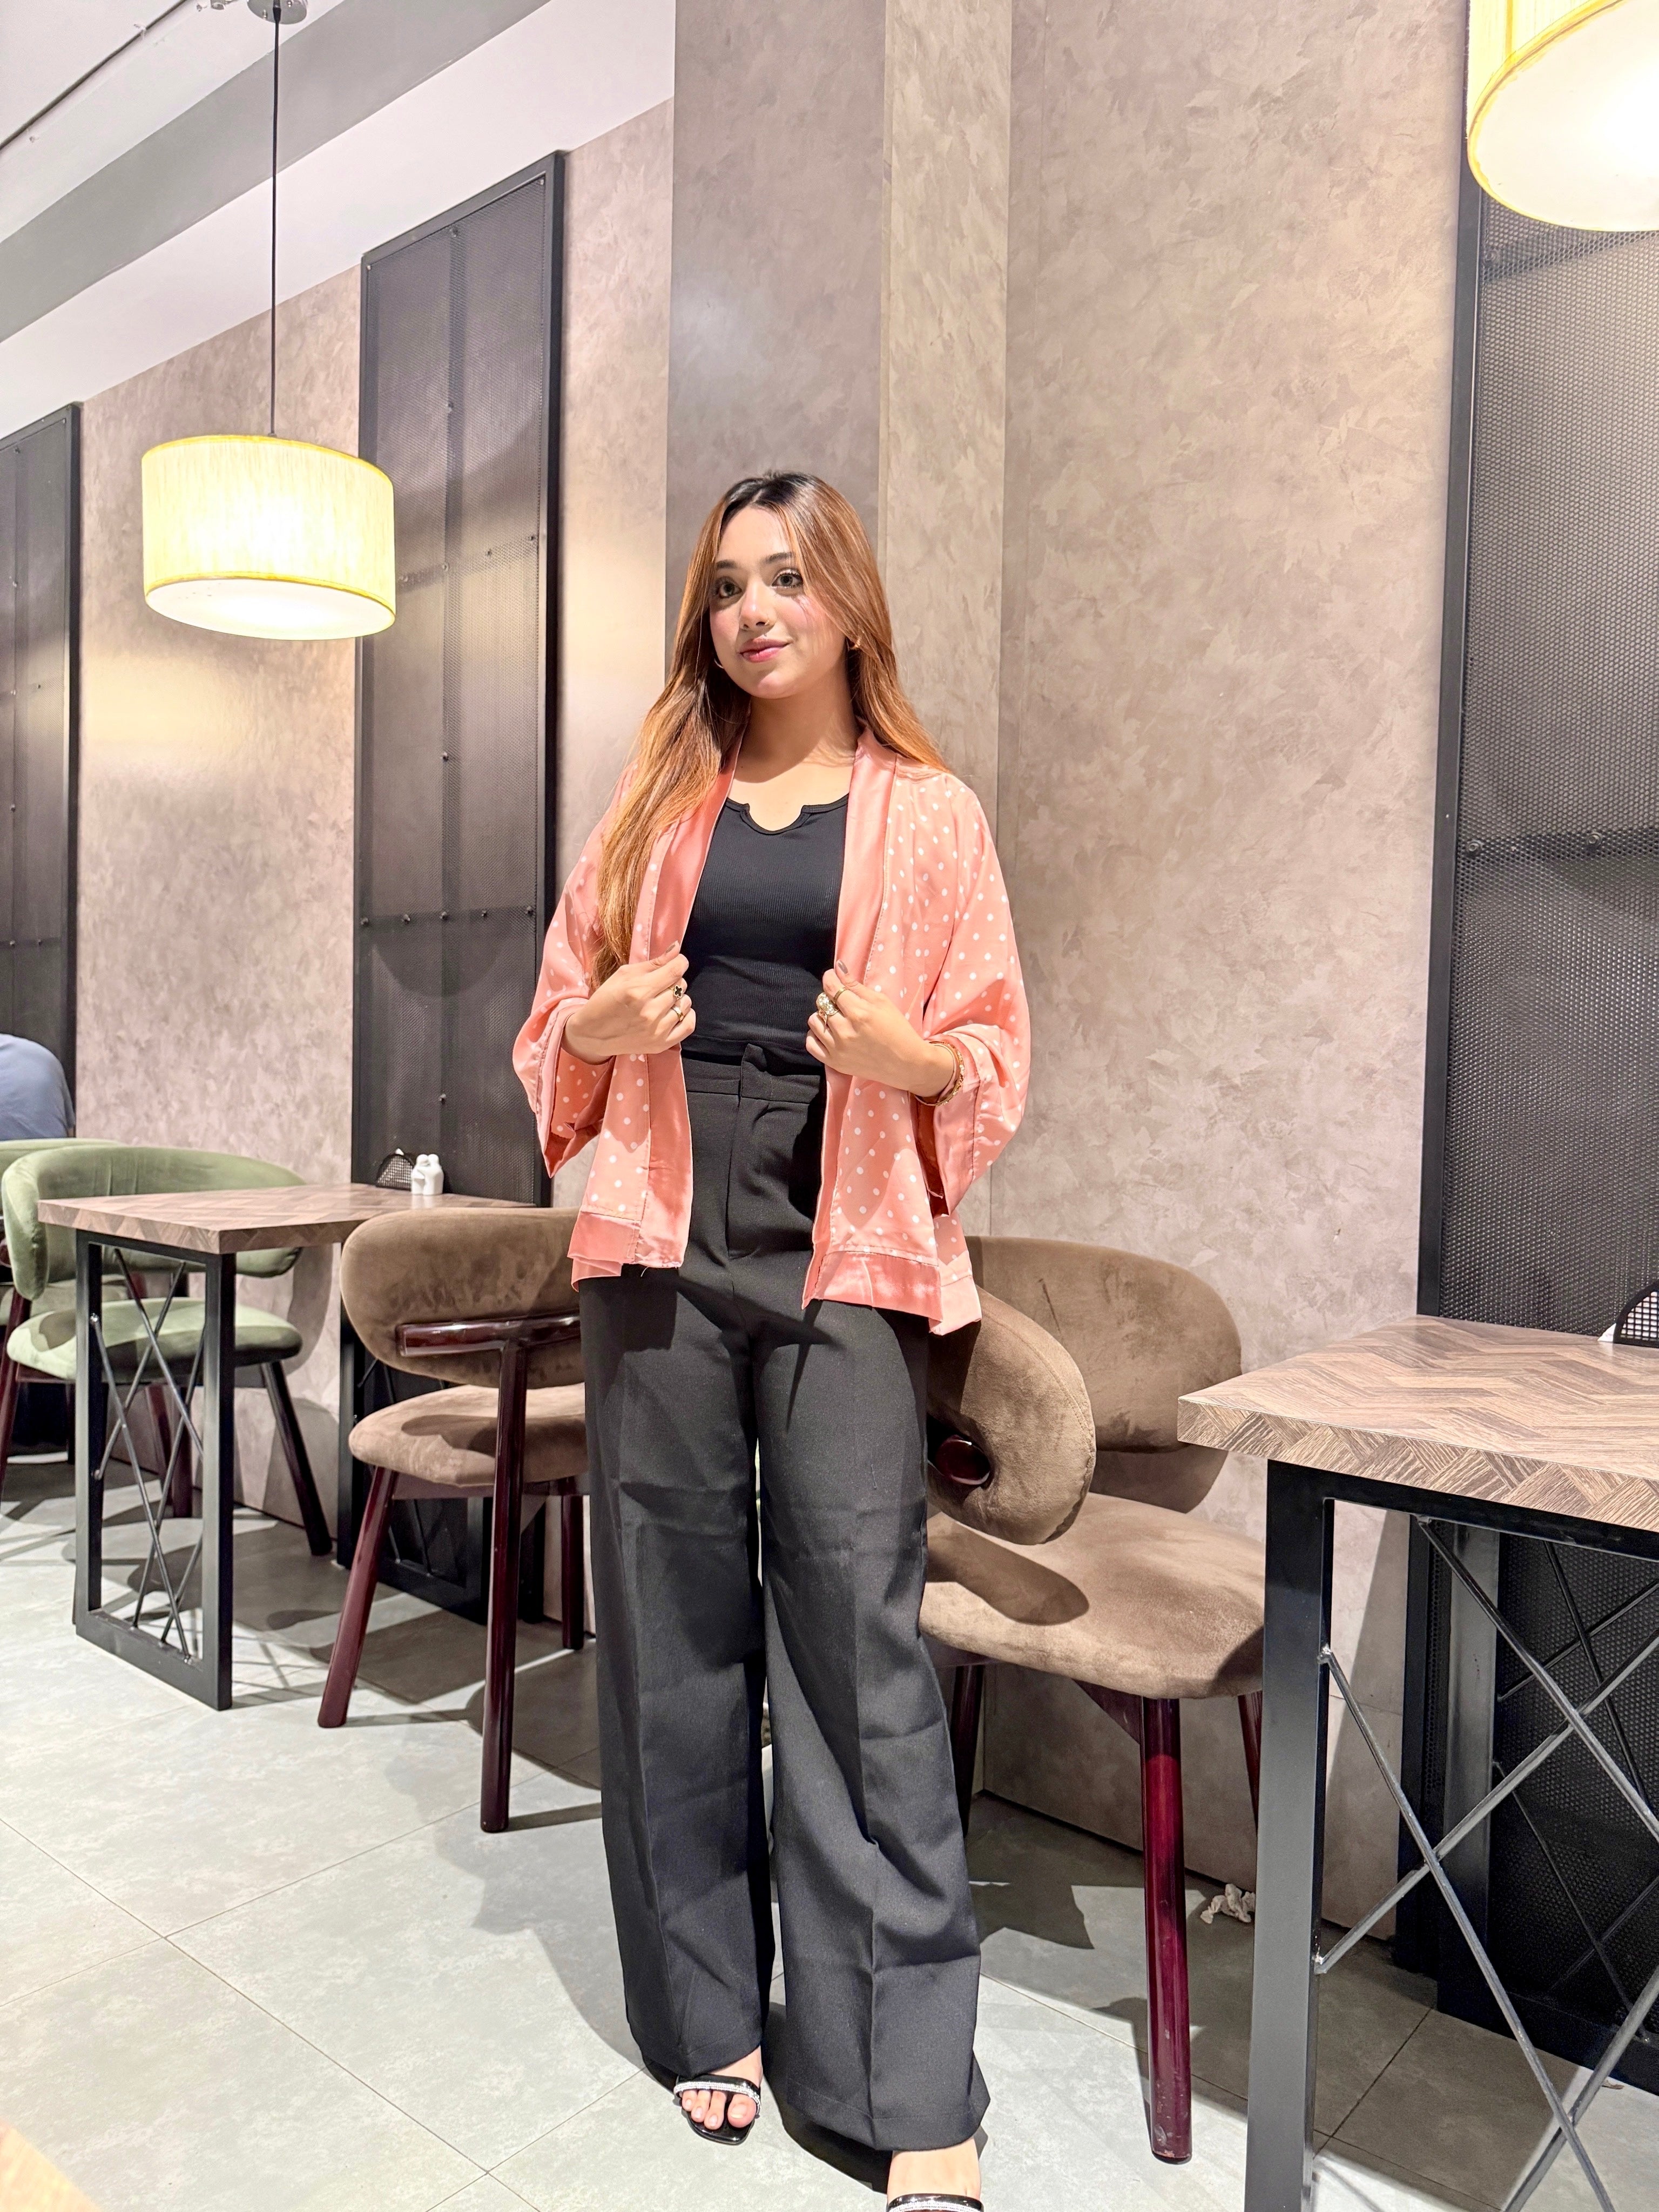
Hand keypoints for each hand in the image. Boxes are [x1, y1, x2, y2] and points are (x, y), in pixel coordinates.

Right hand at [563, 948, 694, 1063]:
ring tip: (663, 1000)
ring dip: (678, 998)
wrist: (592, 1034)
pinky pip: (688, 1025)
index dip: (680, 962)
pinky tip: (675, 1011)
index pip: (675, 971)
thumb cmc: (605, 1000)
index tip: (676, 963)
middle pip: (681, 985)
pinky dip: (686, 1015)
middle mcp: (650, 1011)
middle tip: (659, 985)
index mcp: (639, 990)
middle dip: (673, 980)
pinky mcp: (661, 1044)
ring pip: (686, 1003)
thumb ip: (653, 963)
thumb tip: (677, 949)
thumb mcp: (623, 975)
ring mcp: (657, 1030)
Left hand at [806, 963, 955, 1095]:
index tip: (831, 976)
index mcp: (859, 1013)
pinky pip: (811, 1044)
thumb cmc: (897, 1029)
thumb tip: (837, 967)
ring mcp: (837, 1048)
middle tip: (843, 1003)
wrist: (905, 1062)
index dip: (829, 978)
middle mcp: (845, 1031)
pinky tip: (827, 1032)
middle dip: (830, 998)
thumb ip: (856, 986)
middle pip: (822, 1003)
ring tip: (837, 1019)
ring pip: (814, 1021)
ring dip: (823, 1016)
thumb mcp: (881, 1002)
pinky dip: (815, 1035)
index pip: (831, 988)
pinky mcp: (834, 1062)